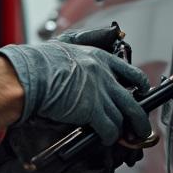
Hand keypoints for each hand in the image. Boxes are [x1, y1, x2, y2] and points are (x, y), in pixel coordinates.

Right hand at [0, 40, 150, 144]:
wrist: (30, 75)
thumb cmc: (40, 61)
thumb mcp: (67, 42)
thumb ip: (88, 39)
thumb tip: (107, 34)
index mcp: (99, 58)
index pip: (131, 73)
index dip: (140, 86)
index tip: (142, 94)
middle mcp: (104, 75)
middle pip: (133, 100)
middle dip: (140, 117)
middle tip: (142, 126)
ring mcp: (100, 93)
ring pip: (124, 116)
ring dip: (125, 130)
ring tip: (126, 137)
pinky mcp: (92, 110)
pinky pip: (110, 128)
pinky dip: (110, 136)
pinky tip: (106, 139)